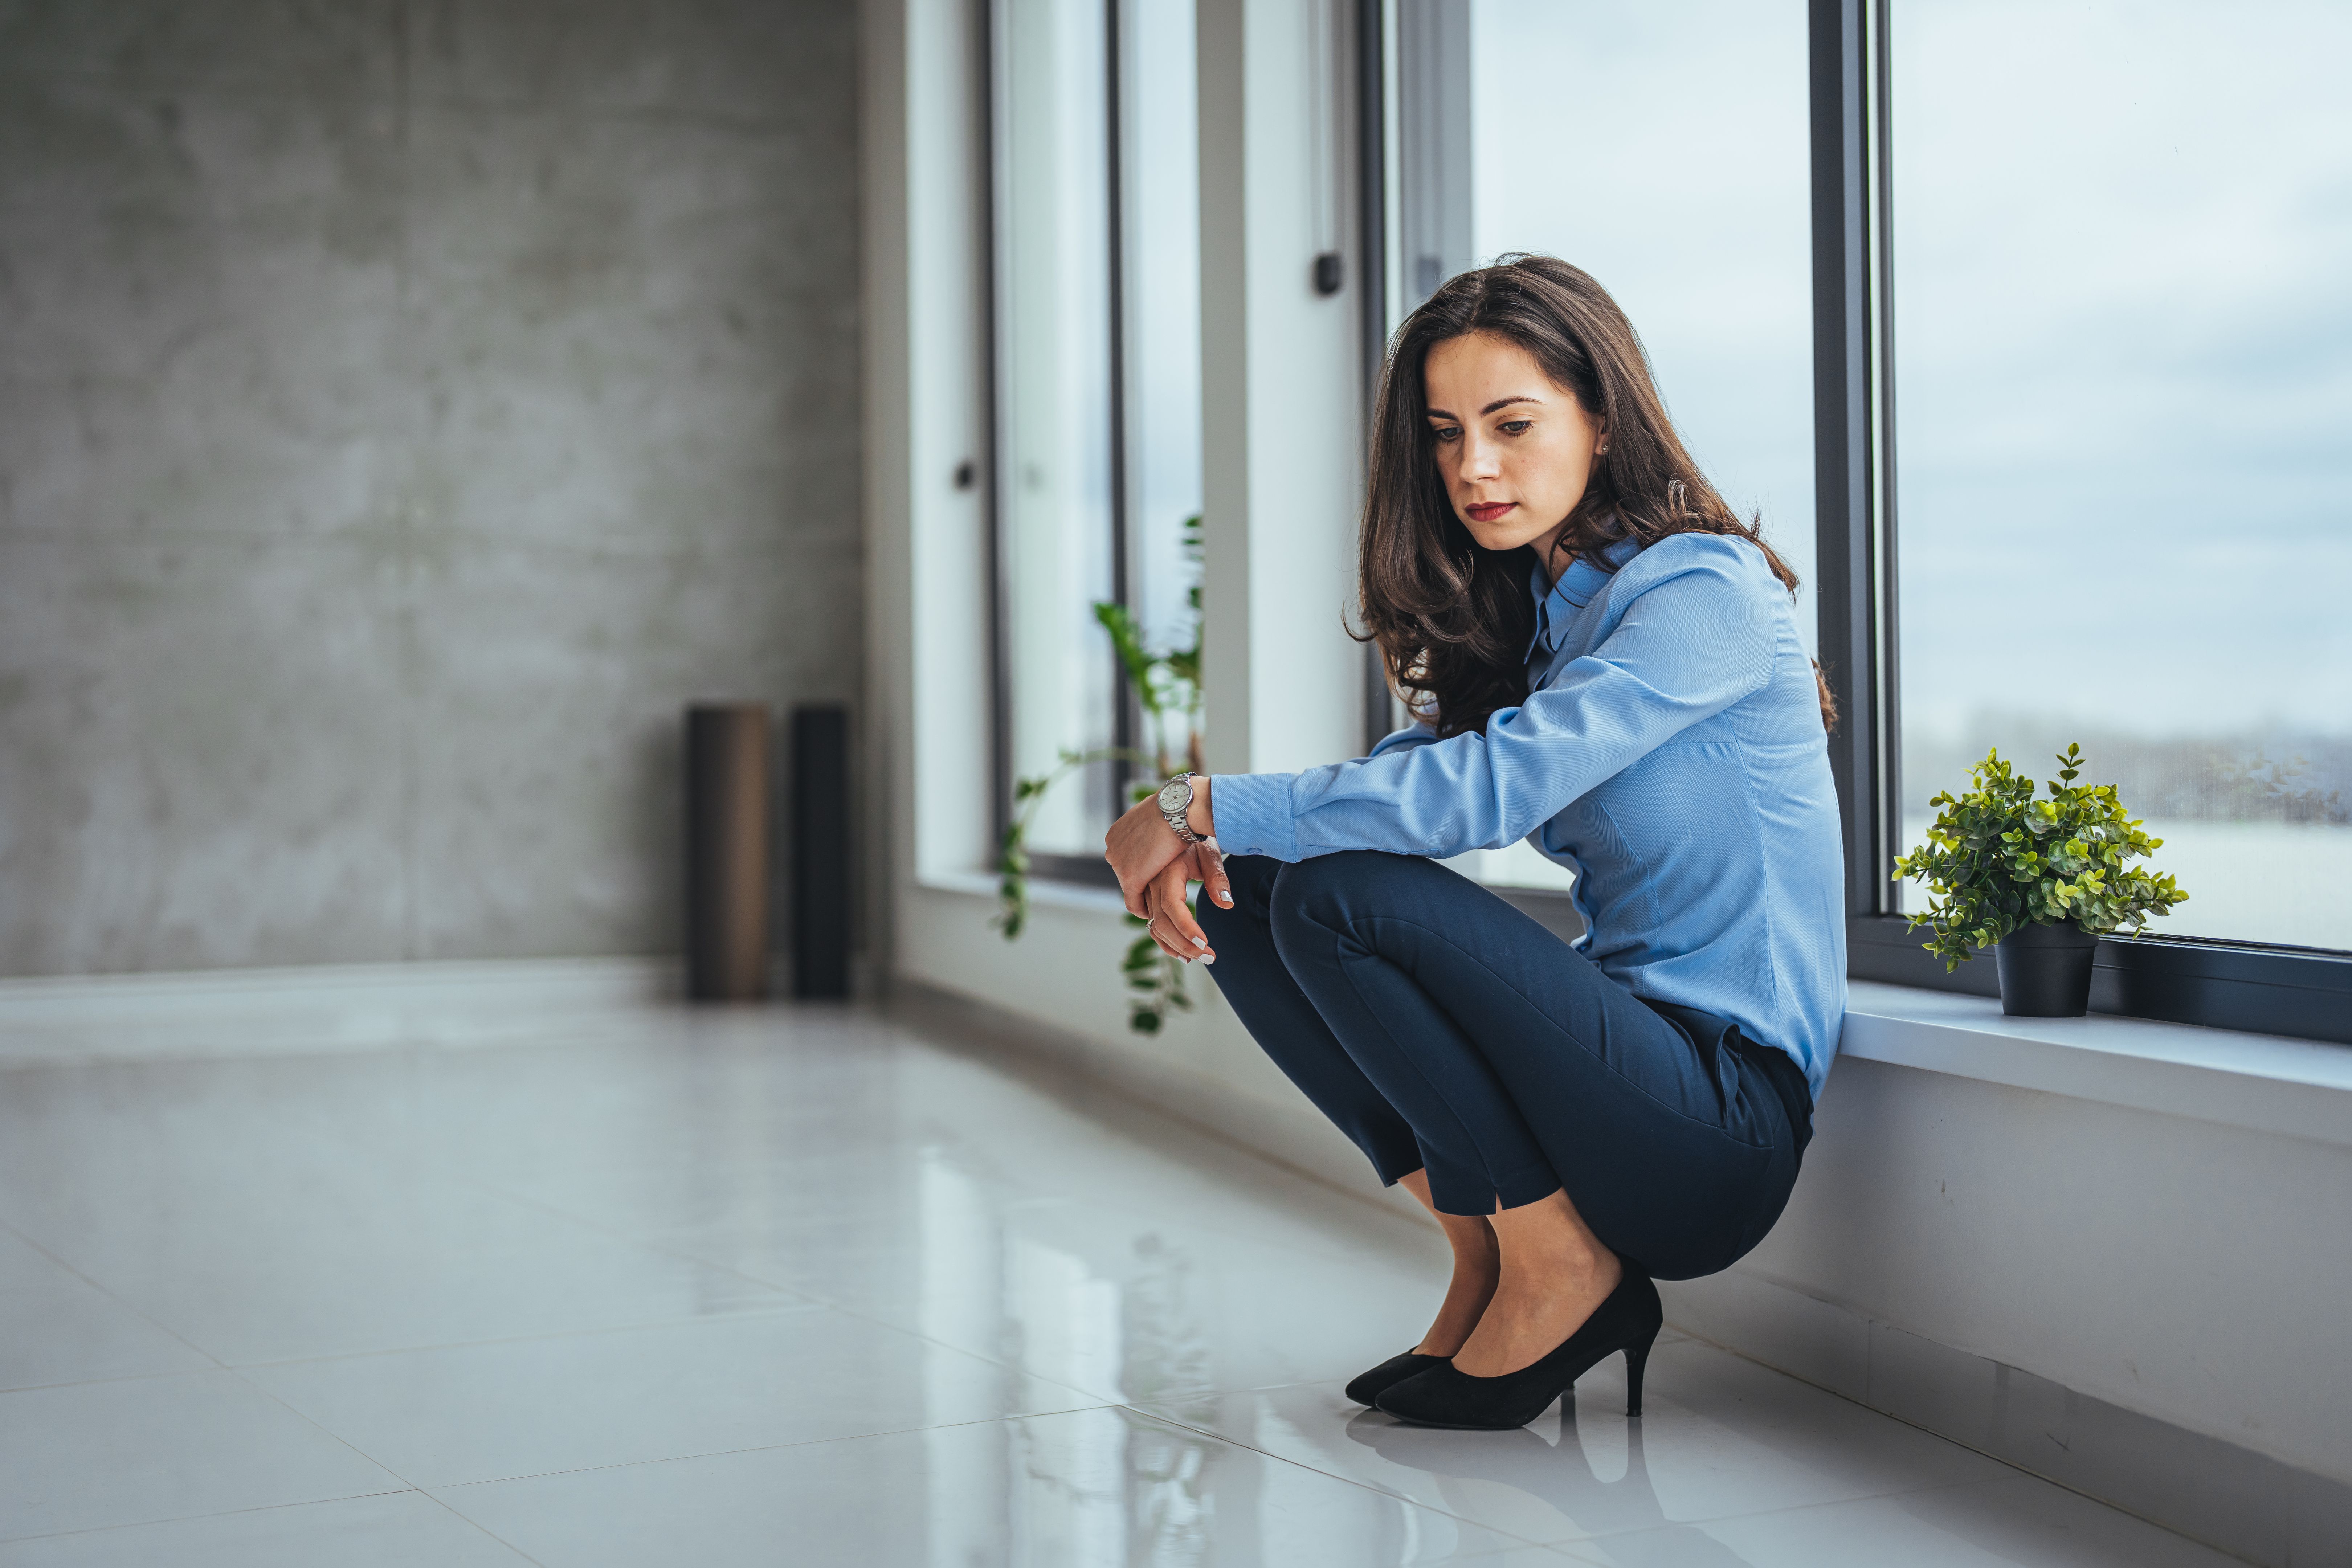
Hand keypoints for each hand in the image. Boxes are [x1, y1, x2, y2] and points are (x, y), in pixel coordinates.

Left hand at [1103, 776, 1216, 915]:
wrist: (1178, 811)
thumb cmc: (1177, 811)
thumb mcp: (1161, 820)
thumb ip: (1152, 828)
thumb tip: (1158, 829)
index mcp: (1118, 833)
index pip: (1125, 857)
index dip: (1140, 866)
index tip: (1153, 874)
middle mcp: (1112, 848)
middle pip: (1125, 871)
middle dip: (1141, 879)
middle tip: (1158, 890)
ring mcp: (1118, 863)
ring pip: (1129, 887)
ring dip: (1143, 894)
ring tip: (1159, 902)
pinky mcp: (1129, 878)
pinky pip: (1133, 902)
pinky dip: (1142, 910)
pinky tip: (1155, 914)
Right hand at [1140, 844, 1234, 963]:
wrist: (1171, 817)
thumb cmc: (1193, 836)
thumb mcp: (1208, 853)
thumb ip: (1217, 878)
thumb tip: (1227, 904)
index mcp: (1166, 872)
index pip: (1173, 907)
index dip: (1187, 928)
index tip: (1205, 944)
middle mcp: (1149, 881)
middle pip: (1161, 923)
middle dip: (1184, 945)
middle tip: (1209, 958)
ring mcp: (1142, 888)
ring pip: (1152, 925)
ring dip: (1173, 945)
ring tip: (1196, 958)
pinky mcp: (1141, 891)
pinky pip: (1147, 919)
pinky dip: (1161, 936)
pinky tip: (1179, 949)